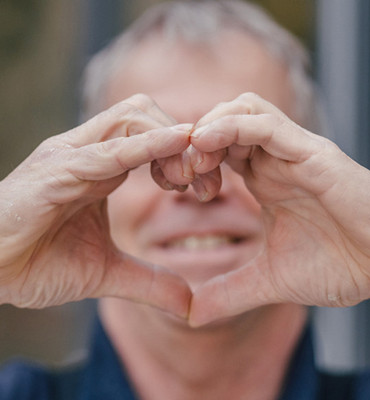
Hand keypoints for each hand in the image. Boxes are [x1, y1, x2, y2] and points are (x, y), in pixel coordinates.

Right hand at [0, 94, 191, 316]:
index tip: (208, 189)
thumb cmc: (36, 263)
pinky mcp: (54, 173)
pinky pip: (107, 151)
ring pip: (132, 119)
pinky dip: (145, 145)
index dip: (186, 153)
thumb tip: (189, 303)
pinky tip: (177, 142)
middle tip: (206, 186)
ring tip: (186, 181)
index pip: (154, 135)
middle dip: (185, 142)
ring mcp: (69, 157)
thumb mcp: (105, 273)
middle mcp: (87, 152)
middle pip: (147, 113)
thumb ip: (149, 282)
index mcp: (101, 168)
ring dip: (171, 143)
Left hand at [187, 92, 369, 325]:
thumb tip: (191, 316)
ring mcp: (294, 153)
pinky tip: (205, 141)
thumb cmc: (340, 266)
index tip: (176, 186)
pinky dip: (232, 126)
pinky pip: (266, 124)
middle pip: (223, 121)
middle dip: (193, 140)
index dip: (190, 160)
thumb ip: (229, 293)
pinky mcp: (314, 153)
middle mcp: (276, 160)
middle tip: (179, 170)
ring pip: (242, 109)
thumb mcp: (270, 281)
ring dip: (209, 126)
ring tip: (193, 155)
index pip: (217, 149)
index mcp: (264, 180)